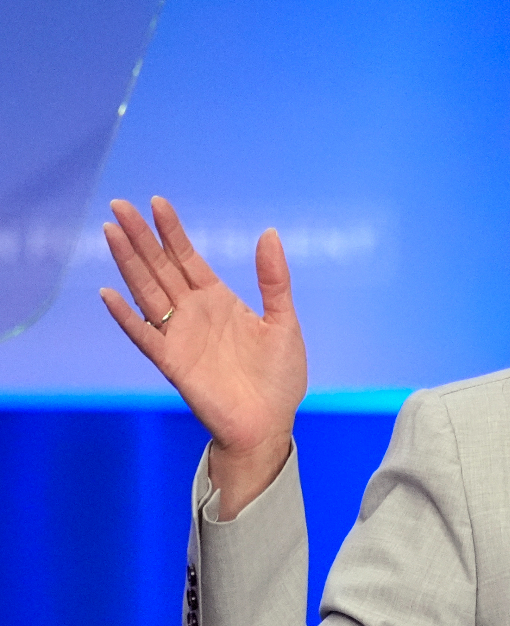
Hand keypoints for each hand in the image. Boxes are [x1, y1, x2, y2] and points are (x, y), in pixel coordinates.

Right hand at [100, 198, 306, 513]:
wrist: (269, 423)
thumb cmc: (279, 376)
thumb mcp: (284, 321)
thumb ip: (274, 280)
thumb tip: (269, 233)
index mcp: (218, 300)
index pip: (188, 258)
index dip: (172, 231)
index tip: (157, 202)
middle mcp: (193, 313)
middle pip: (160, 267)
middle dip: (141, 237)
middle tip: (120, 204)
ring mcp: (179, 335)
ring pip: (147, 291)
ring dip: (128, 263)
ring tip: (111, 232)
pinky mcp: (172, 362)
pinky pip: (143, 335)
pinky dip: (126, 316)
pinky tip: (109, 293)